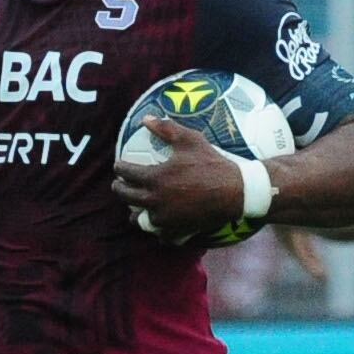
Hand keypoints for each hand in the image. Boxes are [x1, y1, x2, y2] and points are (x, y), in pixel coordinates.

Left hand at [111, 111, 246, 239]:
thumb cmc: (211, 163)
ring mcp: (165, 218)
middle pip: (126, 196)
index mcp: (155, 178)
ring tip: (137, 206)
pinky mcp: (177, 230)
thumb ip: (166, 129)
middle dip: (119, 188)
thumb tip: (145, 119)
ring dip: (135, 211)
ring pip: (139, 219)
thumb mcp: (190, 140)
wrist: (234, 191)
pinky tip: (158, 223)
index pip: (125, 173)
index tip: (119, 166)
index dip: (119, 168)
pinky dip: (156, 229)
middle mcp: (155, 200)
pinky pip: (159, 234)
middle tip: (120, 184)